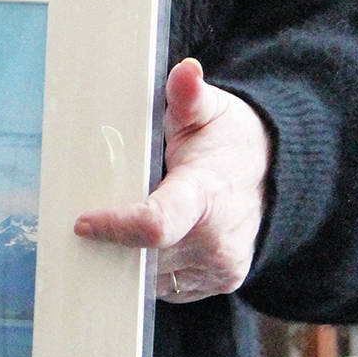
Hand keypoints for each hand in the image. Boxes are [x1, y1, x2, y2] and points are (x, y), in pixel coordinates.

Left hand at [73, 57, 272, 302]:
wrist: (275, 175)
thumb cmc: (231, 140)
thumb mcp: (212, 109)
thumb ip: (188, 96)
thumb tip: (187, 70)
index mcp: (206, 194)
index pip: (156, 223)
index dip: (116, 226)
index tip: (82, 222)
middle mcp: (217, 240)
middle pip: (145, 254)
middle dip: (112, 242)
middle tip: (87, 220)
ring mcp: (220, 267)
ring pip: (152, 277)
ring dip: (127, 258)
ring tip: (113, 228)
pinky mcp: (219, 283)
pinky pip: (168, 286)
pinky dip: (148, 268)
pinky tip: (140, 243)